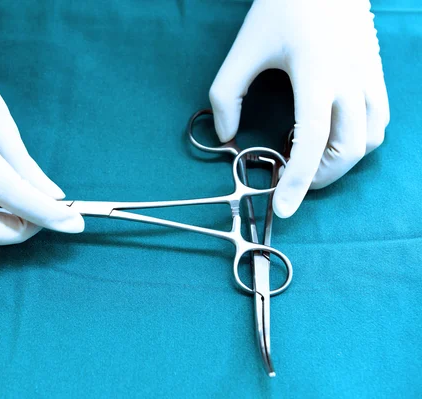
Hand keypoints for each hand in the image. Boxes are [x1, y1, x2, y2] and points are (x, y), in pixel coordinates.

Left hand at [209, 0, 389, 217]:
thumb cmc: (280, 8)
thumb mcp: (243, 48)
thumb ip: (227, 95)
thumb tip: (225, 138)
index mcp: (316, 73)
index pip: (313, 142)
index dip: (299, 182)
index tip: (283, 208)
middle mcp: (351, 78)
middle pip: (348, 149)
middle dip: (320, 178)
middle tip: (291, 179)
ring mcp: (369, 74)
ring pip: (370, 139)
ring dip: (342, 161)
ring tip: (311, 160)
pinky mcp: (376, 71)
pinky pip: (379, 119)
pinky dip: (358, 140)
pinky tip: (333, 137)